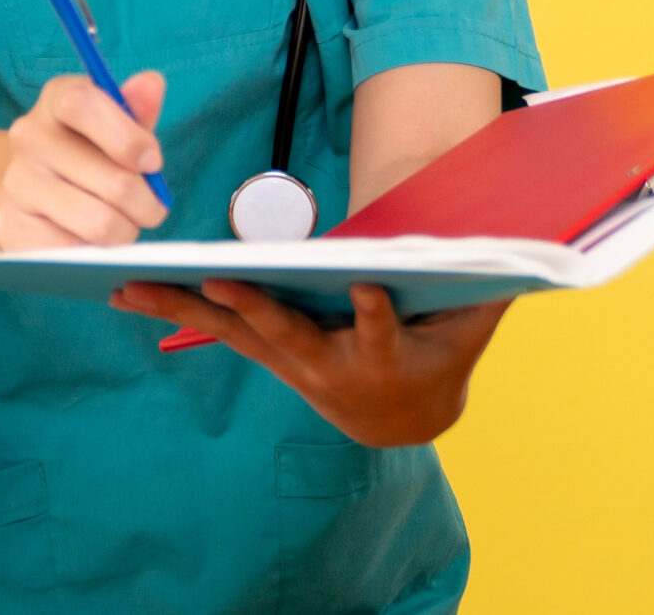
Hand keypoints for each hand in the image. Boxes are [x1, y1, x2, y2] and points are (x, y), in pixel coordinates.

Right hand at [0, 71, 168, 248]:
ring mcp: (17, 182)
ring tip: (124, 224)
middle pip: (113, 181)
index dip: (127, 137)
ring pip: (100, 223)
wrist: (31, 190)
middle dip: (147, 202)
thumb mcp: (115, 125)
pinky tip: (89, 237)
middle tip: (151, 206)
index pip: (82, 103)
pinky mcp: (12, 226)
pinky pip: (76, 251)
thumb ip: (135, 108)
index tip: (152, 161)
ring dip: (126, 231)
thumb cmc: (88, 151)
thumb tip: (151, 83)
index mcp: (56, 99)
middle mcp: (28, 136)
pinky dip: (95, 252)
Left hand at [108, 281, 506, 446]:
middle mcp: (329, 366)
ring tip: (132, 285)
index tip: (370, 290)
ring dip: (184, 307)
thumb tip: (528, 236)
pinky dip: (171, 307)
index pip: (382, 334)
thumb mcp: (471, 326)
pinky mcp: (264, 352)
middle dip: (256, 309)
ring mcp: (289, 362)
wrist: (402, 417)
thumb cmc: (440, 353)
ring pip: (234, 331)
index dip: (376, 315)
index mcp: (385, 357)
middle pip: (289, 336)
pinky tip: (125, 290)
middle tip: (224, 284)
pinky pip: (213, 328)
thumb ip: (488, 286)